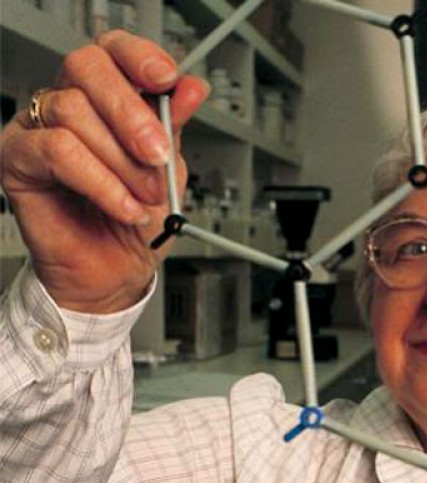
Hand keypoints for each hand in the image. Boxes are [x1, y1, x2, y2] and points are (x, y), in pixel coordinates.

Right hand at [0, 31, 209, 312]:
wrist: (117, 271)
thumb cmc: (137, 218)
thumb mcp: (168, 167)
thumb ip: (173, 125)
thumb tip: (191, 88)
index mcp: (106, 97)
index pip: (112, 50)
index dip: (138, 56)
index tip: (167, 78)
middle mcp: (68, 104)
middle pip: (87, 67)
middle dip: (133, 113)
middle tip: (159, 154)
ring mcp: (38, 128)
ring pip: (75, 112)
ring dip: (122, 162)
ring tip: (144, 196)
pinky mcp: (17, 159)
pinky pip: (58, 151)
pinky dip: (101, 182)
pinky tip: (124, 206)